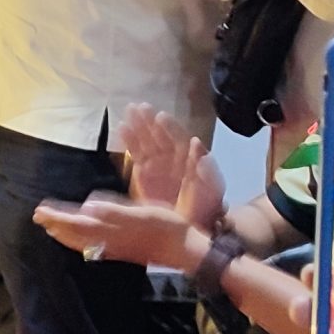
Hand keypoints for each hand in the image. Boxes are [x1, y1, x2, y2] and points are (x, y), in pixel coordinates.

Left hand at [33, 192, 202, 271]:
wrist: (184, 249)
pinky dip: (79, 241)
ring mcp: (114, 248)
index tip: (40, 210)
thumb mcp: (142, 213)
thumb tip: (87, 207)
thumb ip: (114, 211)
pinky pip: (91, 246)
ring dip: (64, 234)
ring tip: (51, 227)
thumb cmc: (166, 227)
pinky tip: (81, 241)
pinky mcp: (121, 250)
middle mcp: (107, 241)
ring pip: (81, 242)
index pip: (75, 223)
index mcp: (109, 230)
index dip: (57, 217)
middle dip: (55, 225)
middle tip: (38, 216)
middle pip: (73, 234)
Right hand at [115, 103, 225, 231]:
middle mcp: (172, 157)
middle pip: (160, 136)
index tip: (160, 116)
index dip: (170, 128)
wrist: (190, 227)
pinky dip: (128, 141)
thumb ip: (205, 166)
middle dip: (150, 121)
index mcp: (189, 159)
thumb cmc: (204, 207)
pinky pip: (135, 153)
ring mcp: (157, 164)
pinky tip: (121, 128)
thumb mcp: (211, 188)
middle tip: (139, 107)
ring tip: (128, 111)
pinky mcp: (143, 173)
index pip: (178, 139)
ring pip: (146, 141)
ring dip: (138, 126)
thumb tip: (196, 142)